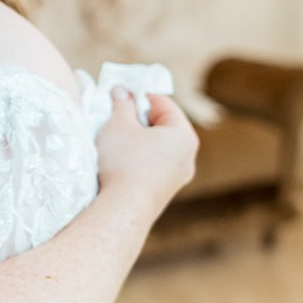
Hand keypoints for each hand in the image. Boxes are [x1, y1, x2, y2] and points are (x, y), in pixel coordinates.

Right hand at [95, 88, 197, 217]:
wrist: (122, 210)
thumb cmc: (124, 163)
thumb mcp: (118, 124)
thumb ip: (122, 103)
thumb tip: (122, 92)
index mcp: (184, 134)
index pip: (162, 103)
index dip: (139, 95)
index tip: (119, 95)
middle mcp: (188, 156)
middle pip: (162, 125)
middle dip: (138, 120)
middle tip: (114, 118)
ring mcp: (178, 177)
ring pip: (157, 148)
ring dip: (137, 141)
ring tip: (115, 143)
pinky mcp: (165, 192)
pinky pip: (153, 167)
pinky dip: (138, 160)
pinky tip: (120, 165)